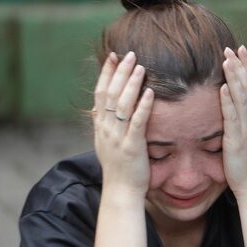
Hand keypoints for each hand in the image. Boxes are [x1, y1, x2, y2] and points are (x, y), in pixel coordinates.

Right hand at [92, 51, 153, 193]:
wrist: (120, 193)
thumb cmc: (118, 168)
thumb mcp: (104, 144)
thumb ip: (101, 125)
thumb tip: (96, 109)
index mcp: (100, 126)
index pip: (100, 93)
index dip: (106, 73)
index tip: (112, 56)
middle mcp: (106, 129)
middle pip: (110, 94)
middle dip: (119, 72)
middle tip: (128, 53)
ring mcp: (118, 138)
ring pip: (122, 105)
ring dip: (131, 83)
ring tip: (140, 65)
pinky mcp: (132, 147)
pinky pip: (138, 123)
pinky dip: (143, 106)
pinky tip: (150, 92)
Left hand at [220, 46, 246, 192]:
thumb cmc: (243, 165)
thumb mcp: (241, 138)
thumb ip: (237, 123)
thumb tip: (231, 113)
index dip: (245, 68)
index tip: (239, 50)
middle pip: (246, 87)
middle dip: (240, 66)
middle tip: (232, 47)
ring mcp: (243, 129)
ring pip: (240, 98)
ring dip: (233, 78)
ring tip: (227, 60)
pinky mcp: (235, 140)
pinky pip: (231, 117)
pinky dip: (227, 102)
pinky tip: (222, 89)